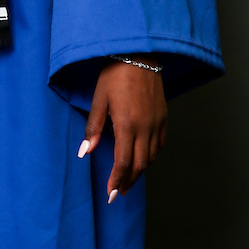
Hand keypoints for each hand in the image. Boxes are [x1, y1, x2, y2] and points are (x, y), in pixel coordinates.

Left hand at [78, 58, 166, 201]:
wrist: (138, 55)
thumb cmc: (114, 75)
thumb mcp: (98, 100)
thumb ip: (93, 128)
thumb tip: (84, 152)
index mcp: (127, 125)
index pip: (123, 162)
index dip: (117, 180)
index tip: (111, 193)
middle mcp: (145, 128)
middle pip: (140, 165)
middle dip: (129, 181)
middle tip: (119, 193)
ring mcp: (157, 123)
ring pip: (152, 157)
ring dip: (140, 171)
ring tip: (129, 179)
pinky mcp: (164, 117)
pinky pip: (160, 144)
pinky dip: (152, 156)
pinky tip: (144, 158)